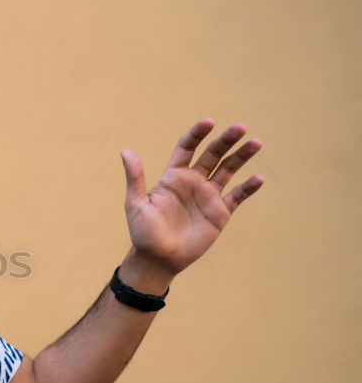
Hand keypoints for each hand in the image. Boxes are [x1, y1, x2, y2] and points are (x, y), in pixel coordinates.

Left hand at [119, 118, 263, 280]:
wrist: (158, 259)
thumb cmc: (143, 233)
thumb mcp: (136, 204)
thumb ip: (135, 178)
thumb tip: (125, 151)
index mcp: (173, 177)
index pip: (187, 148)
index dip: (197, 134)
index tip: (209, 122)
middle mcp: (193, 182)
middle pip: (212, 154)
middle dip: (226, 140)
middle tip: (241, 127)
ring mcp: (208, 196)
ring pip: (228, 170)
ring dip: (241, 156)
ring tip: (255, 142)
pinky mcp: (219, 213)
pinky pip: (237, 196)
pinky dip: (248, 188)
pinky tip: (258, 178)